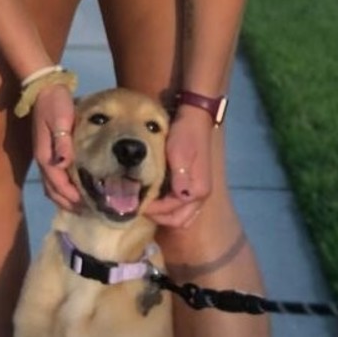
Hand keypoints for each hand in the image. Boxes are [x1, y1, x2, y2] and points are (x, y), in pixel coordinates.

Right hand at [31, 83, 82, 211]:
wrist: (45, 88)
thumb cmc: (54, 103)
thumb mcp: (59, 119)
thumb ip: (62, 142)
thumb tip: (63, 164)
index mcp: (45, 154)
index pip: (57, 183)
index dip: (71, 196)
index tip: (87, 206)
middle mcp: (43, 159)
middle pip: (52, 190)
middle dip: (68, 203)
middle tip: (88, 211)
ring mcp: (44, 156)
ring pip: (52, 186)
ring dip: (65, 198)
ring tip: (82, 205)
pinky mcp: (48, 152)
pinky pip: (54, 178)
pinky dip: (63, 188)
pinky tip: (76, 189)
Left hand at [144, 106, 213, 228]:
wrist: (195, 117)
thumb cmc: (186, 134)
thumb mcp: (180, 153)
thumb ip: (179, 176)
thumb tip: (180, 196)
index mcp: (198, 190)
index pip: (172, 212)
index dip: (153, 210)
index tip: (137, 202)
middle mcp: (200, 195)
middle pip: (178, 219)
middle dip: (158, 217)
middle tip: (140, 206)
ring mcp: (198, 190)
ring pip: (180, 215)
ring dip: (163, 213)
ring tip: (146, 203)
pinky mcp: (193, 184)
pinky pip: (181, 205)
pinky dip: (168, 206)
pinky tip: (155, 197)